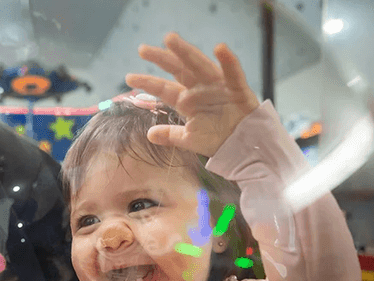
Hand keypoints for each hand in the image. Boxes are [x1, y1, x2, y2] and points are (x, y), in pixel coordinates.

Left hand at [125, 33, 259, 157]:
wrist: (244, 148)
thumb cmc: (218, 140)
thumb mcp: (190, 139)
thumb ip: (171, 135)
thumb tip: (149, 134)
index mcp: (188, 101)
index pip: (164, 89)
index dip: (148, 83)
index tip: (129, 78)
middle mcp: (200, 89)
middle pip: (178, 70)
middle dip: (161, 59)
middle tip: (142, 49)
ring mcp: (218, 87)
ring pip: (200, 65)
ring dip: (186, 52)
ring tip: (171, 40)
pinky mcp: (237, 89)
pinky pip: (233, 73)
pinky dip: (228, 61)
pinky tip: (220, 48)